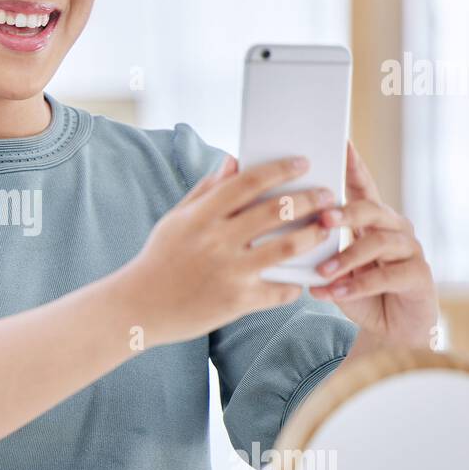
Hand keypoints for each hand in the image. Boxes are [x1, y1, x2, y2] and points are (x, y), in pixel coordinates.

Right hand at [120, 154, 339, 347]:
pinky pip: (280, 290)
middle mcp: (217, 241)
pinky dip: (296, 283)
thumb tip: (233, 161)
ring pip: (288, 247)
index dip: (280, 169)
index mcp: (201, 216)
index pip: (248, 182)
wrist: (139, 308)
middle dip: (310, 199)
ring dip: (315, 234)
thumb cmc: (159, 260)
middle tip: (329, 196)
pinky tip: (302, 278)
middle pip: (276, 211)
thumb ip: (206, 191)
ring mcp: (230, 272)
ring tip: (327, 228)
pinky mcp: (238, 302)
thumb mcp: (176, 220)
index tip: (303, 162)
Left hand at [308, 141, 437, 349]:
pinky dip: (358, 285)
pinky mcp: (418, 276)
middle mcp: (395, 228)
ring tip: (322, 271)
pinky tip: (335, 292)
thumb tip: (278, 227)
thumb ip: (315, 246)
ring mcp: (410, 251)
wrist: (392, 330)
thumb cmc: (357, 290)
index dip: (354, 165)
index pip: (362, 187)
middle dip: (345, 212)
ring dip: (347, 256)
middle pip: (371, 209)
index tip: (341, 143)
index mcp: (372, 220)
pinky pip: (389, 276)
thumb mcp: (331, 266)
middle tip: (322, 219)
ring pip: (380, 242)